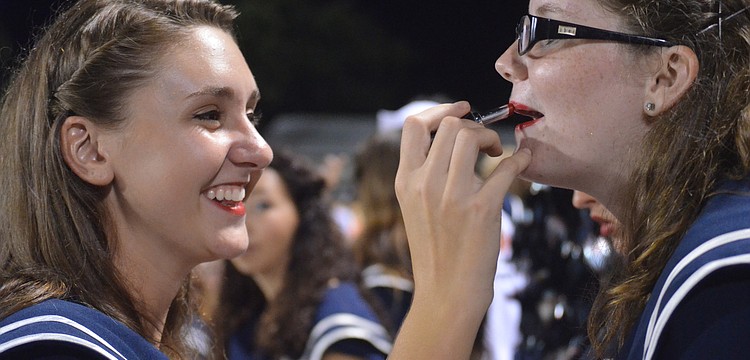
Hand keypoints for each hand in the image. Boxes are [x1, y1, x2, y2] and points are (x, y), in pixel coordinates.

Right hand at [395, 101, 530, 312]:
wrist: (446, 294)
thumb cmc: (435, 251)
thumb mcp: (414, 209)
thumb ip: (423, 176)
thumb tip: (447, 141)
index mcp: (405, 181)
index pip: (413, 125)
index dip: (440, 109)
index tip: (462, 109)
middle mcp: (424, 184)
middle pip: (449, 125)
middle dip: (474, 125)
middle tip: (485, 145)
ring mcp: (451, 196)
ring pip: (472, 136)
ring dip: (492, 137)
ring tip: (497, 155)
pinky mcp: (481, 209)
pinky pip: (506, 167)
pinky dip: (520, 158)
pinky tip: (524, 160)